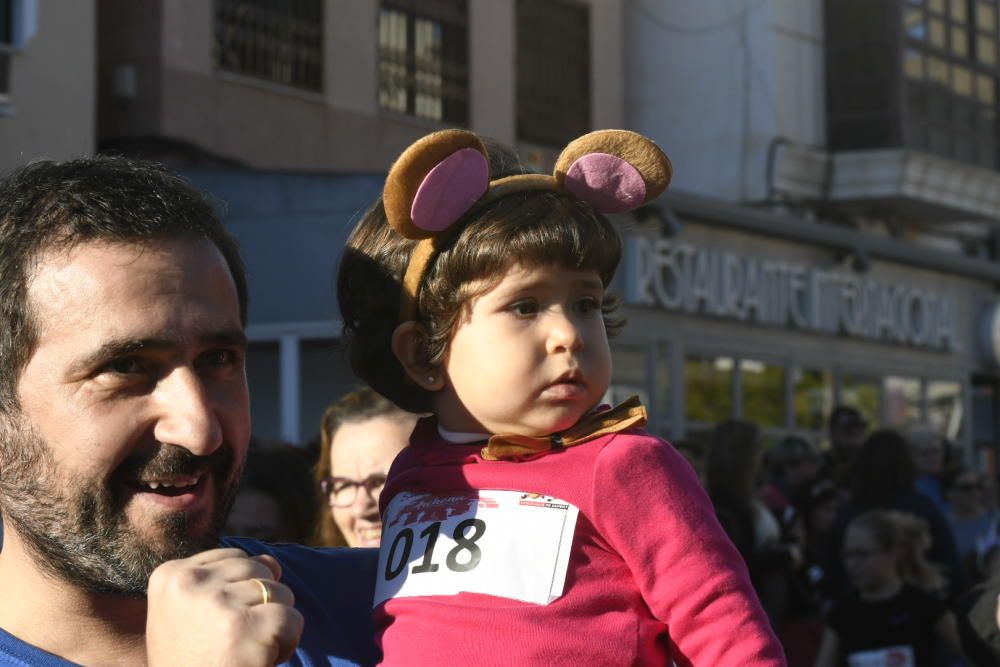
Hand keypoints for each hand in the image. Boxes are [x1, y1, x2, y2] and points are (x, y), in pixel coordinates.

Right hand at [146, 548, 303, 666]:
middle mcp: (190, 583)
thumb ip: (227, 580)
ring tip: (245, 651)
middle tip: (234, 641)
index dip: (239, 593)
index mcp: (170, 575)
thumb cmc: (193, 662)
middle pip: (260, 570)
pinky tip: (260, 661)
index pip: (234, 559)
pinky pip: (291, 618)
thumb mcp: (192, 614)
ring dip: (274, 625)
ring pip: (280, 593)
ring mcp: (218, 605)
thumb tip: (273, 563)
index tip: (217, 626)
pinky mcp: (245, 628)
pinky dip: (286, 643)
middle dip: (260, 606)